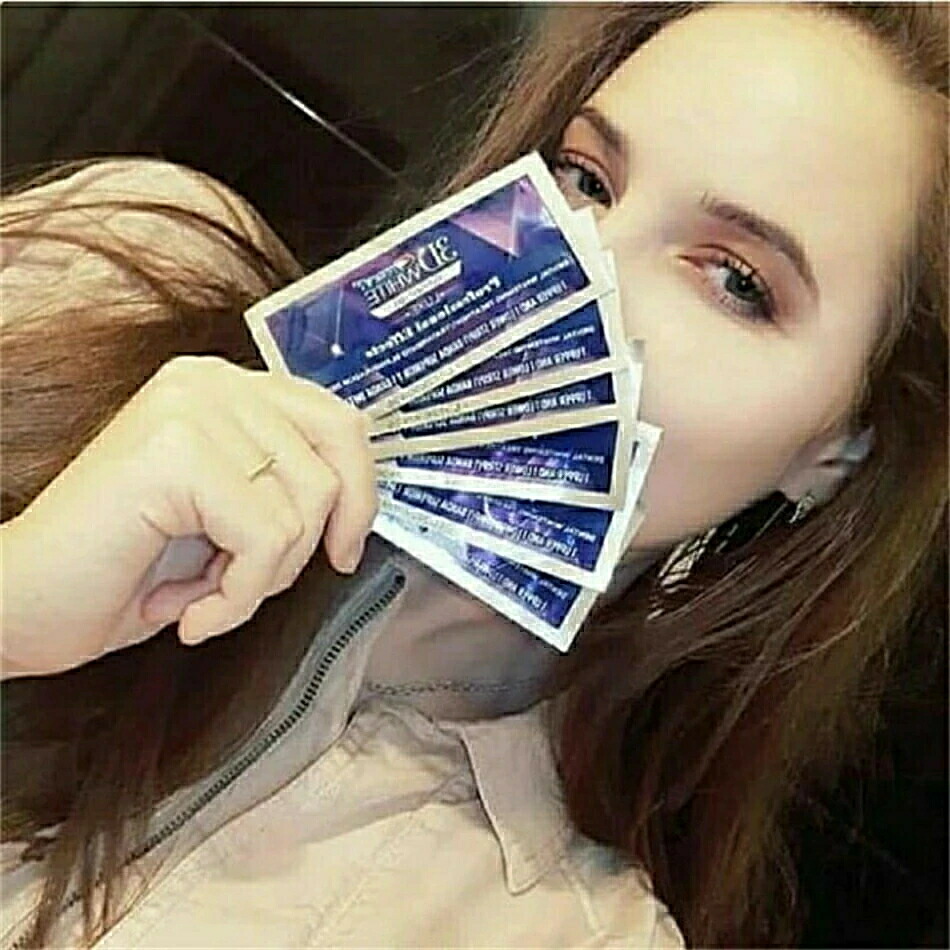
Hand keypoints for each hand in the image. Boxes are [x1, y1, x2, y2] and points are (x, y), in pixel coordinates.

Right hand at [1, 355, 376, 677]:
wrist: (21, 606)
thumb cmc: (121, 569)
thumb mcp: (227, 517)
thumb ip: (284, 485)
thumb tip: (359, 503)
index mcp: (226, 389)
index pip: (339, 420)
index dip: (360, 492)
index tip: (341, 548)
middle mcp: (209, 383)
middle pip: (337, 457)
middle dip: (312, 542)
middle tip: (262, 582)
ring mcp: (190, 408)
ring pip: (305, 508)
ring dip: (262, 579)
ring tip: (203, 592)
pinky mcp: (174, 452)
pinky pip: (267, 540)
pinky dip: (238, 599)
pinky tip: (187, 614)